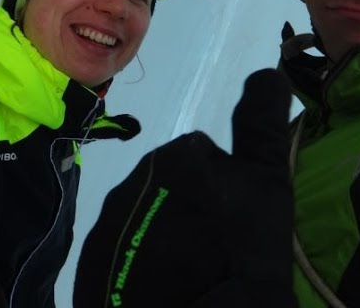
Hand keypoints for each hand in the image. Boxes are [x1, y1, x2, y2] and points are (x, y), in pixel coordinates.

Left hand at [74, 69, 293, 307]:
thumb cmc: (241, 257)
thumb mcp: (267, 186)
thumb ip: (262, 125)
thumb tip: (267, 73)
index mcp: (179, 157)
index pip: (201, 160)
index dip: (220, 193)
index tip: (231, 224)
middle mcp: (134, 182)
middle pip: (168, 189)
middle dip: (188, 212)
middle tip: (212, 251)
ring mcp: (109, 226)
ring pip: (141, 220)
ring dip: (162, 240)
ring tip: (188, 273)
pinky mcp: (91, 266)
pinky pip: (118, 256)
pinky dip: (135, 268)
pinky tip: (161, 288)